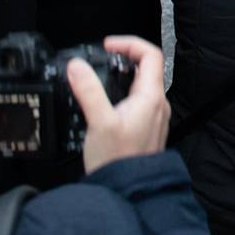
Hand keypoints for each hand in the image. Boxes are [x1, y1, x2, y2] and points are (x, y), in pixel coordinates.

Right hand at [69, 35, 171, 174]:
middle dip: (124, 58)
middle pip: (147, 68)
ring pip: (142, 86)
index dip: (130, 43)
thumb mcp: (98, 122)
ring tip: (101, 77)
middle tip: (103, 57)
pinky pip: (139, 102)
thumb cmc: (118, 161)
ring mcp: (154, 118)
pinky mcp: (147, 129)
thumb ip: (88, 91)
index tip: (108, 45)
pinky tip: (106, 103)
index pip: (150, 54)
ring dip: (123, 76)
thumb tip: (77, 66)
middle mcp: (157, 105)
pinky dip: (124, 93)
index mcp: (150, 97)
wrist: (128, 191)